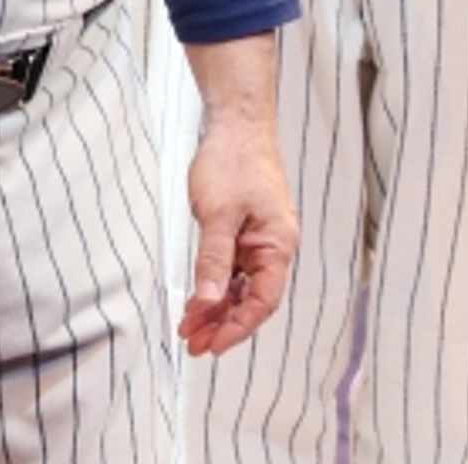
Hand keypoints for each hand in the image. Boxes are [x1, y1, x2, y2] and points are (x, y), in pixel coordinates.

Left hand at [179, 119, 297, 356]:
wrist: (235, 123)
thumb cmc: (233, 160)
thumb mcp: (218, 212)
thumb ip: (213, 258)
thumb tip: (207, 300)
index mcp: (278, 245)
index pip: (263, 300)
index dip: (238, 326)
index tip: (212, 343)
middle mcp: (272, 247)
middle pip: (251, 298)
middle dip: (222, 322)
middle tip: (193, 342)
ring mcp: (258, 240)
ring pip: (239, 286)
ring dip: (215, 307)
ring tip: (189, 327)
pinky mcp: (244, 231)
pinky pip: (232, 269)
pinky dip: (214, 284)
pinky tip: (197, 299)